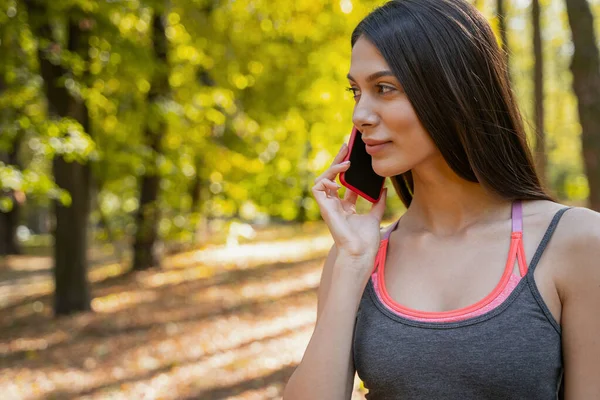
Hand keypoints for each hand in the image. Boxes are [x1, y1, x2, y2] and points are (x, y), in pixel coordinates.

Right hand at [312, 143, 387, 259]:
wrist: (360, 252)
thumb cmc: (366, 240)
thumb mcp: (375, 216)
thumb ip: (377, 202)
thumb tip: (384, 188)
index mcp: (345, 207)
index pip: (344, 183)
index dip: (347, 169)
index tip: (354, 157)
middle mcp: (335, 205)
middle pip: (333, 177)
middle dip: (338, 161)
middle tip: (346, 147)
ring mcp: (329, 206)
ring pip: (322, 180)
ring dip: (332, 168)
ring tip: (346, 162)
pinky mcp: (324, 208)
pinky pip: (318, 188)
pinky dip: (326, 181)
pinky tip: (338, 181)